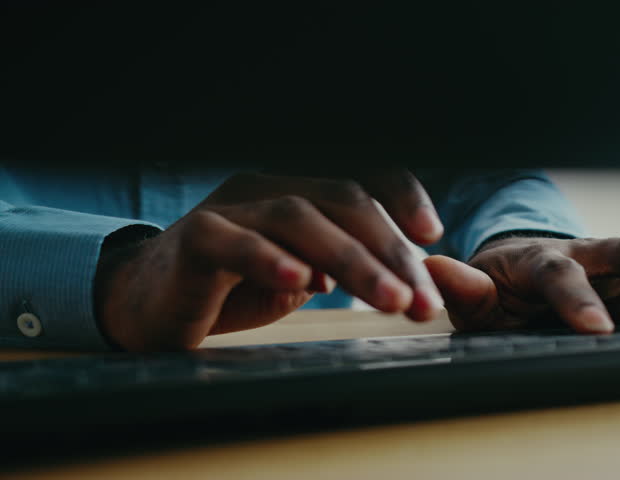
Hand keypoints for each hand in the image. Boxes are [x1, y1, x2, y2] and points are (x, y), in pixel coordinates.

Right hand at [96, 170, 444, 350]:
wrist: (149, 305)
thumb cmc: (228, 290)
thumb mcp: (297, 277)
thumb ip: (338, 267)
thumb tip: (398, 276)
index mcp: (296, 193)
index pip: (358, 182)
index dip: (400, 199)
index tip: (432, 235)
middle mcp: (266, 189)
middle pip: (342, 203)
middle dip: (390, 253)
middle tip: (421, 301)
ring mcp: (229, 208)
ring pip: (299, 218)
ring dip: (352, 261)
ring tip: (389, 300)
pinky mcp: (194, 239)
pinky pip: (234, 242)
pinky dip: (270, 260)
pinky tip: (303, 283)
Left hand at [424, 235, 619, 332]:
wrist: (519, 275)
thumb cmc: (497, 293)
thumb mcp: (475, 299)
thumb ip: (462, 288)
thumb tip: (431, 268)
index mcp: (538, 259)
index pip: (561, 273)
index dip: (579, 299)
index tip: (598, 331)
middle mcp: (584, 251)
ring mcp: (615, 258)